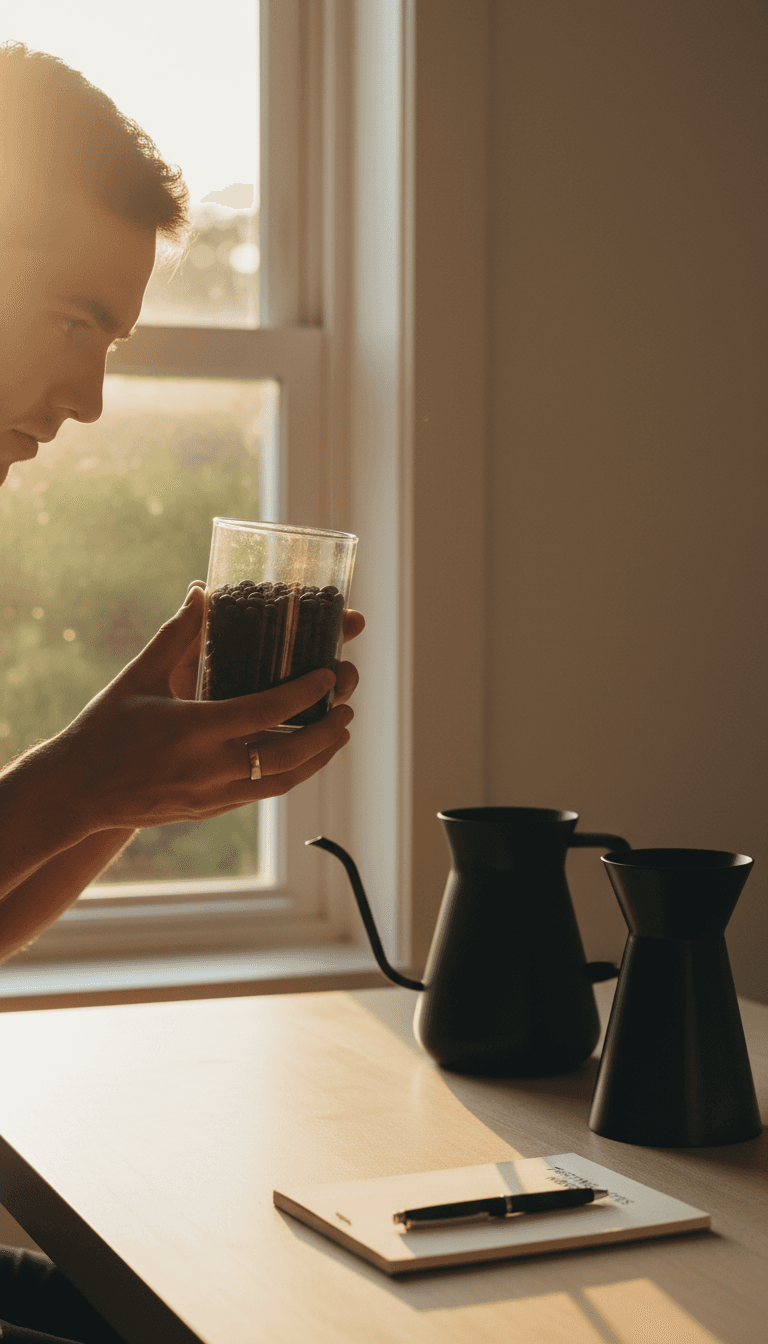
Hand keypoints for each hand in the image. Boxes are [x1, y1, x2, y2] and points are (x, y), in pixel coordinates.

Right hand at [46, 585, 364, 835]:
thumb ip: (175, 635)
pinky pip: (262, 794)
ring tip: (340, 733)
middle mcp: (208, 767)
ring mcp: (211, 795)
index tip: (330, 674)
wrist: (75, 791)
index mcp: (194, 729)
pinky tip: (303, 758)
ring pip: (282, 780)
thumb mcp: (138, 677)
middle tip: (348, 705)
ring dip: (318, 758)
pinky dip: (290, 775)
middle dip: (327, 729)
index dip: (305, 692)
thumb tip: (200, 592)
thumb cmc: (104, 729)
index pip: (267, 711)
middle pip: (288, 752)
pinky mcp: (208, 811)